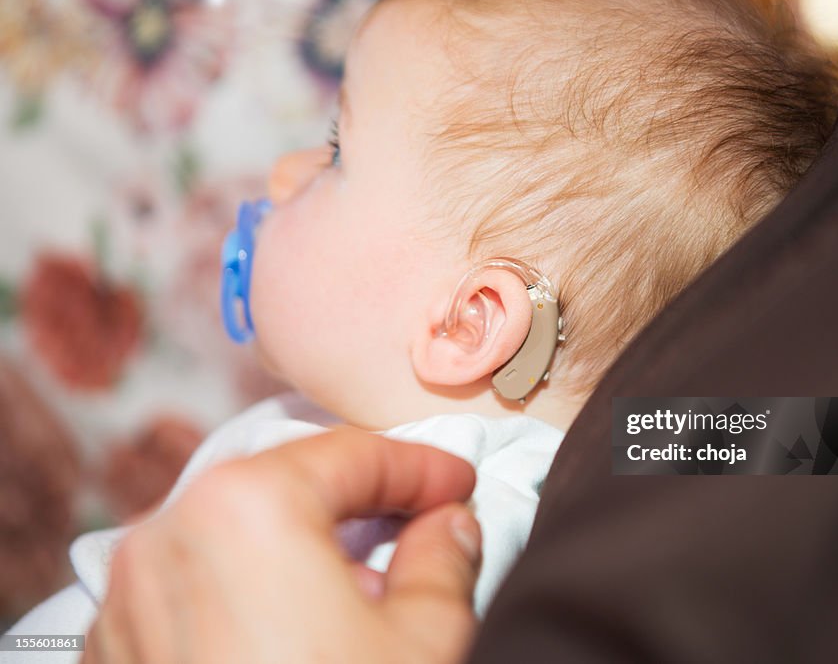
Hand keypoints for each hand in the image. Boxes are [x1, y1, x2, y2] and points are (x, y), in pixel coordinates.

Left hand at [82, 426, 481, 663]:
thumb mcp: (427, 642)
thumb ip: (444, 560)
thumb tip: (448, 528)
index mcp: (245, 509)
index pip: (351, 454)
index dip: (421, 466)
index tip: (459, 483)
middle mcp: (168, 539)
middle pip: (285, 486)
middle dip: (359, 501)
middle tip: (420, 522)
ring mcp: (128, 601)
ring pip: (233, 535)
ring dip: (302, 546)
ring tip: (364, 586)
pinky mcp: (116, 655)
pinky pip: (192, 590)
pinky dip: (249, 589)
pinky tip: (298, 633)